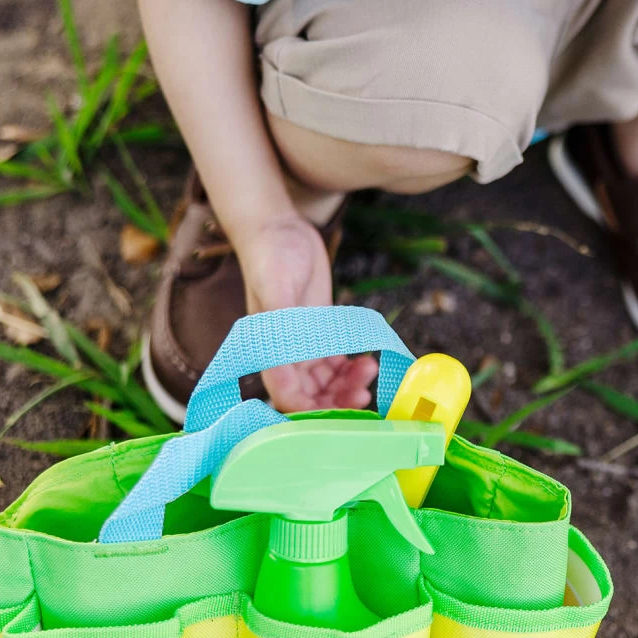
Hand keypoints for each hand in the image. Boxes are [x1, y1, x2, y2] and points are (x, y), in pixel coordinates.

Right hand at [234, 213, 378, 411]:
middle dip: (336, 400)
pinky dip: (351, 370)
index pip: (286, 394)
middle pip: (309, 394)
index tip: (341, 406)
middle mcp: (283, 353)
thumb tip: (282, 370)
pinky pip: (335, 363)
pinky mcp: (318, 333)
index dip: (311, 408)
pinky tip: (368, 362)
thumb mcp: (276, 289)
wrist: (280, 229)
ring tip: (370, 369)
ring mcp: (302, 345)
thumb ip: (280, 329)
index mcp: (267, 348)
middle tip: (365, 394)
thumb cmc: (270, 255)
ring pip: (326, 382)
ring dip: (347, 385)